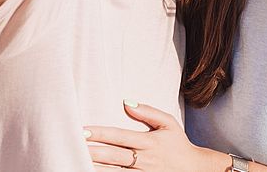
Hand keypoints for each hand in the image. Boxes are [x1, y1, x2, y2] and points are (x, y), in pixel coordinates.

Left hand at [84, 101, 205, 170]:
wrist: (193, 170)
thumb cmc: (177, 143)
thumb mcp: (168, 123)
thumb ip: (148, 112)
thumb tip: (126, 102)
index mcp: (150, 142)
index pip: (120, 136)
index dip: (101, 134)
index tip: (83, 130)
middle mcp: (144, 159)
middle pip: (113, 156)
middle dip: (92, 151)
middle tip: (73, 145)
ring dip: (94, 167)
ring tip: (76, 160)